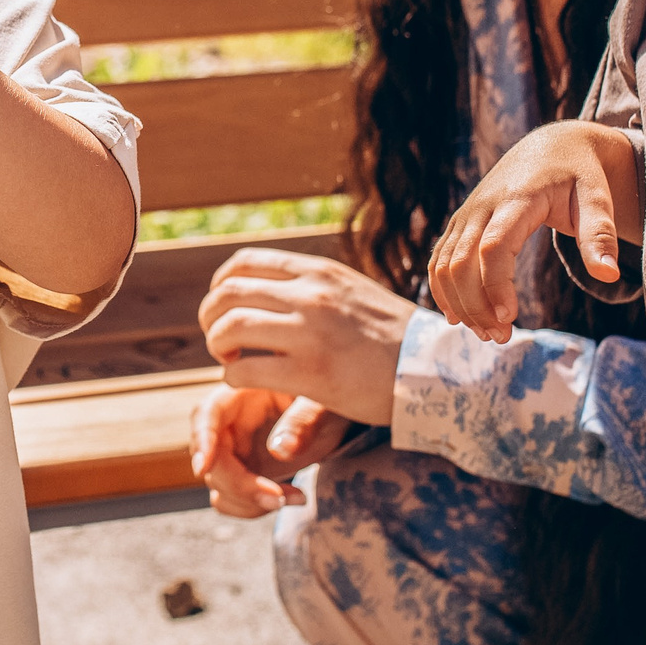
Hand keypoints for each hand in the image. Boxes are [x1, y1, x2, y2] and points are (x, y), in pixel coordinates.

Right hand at [190, 386, 351, 517]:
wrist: (337, 418)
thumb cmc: (330, 400)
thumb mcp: (323, 405)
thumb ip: (303, 421)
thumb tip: (280, 449)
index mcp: (242, 393)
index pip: (207, 412)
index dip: (201, 439)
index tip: (204, 467)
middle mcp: (230, 422)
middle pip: (211, 457)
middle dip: (239, 484)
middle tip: (278, 499)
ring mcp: (234, 450)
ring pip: (218, 484)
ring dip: (249, 501)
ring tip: (296, 497)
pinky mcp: (244, 473)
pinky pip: (231, 498)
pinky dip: (253, 507)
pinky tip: (291, 498)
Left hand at [197, 248, 416, 425]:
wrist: (434, 370)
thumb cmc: (392, 337)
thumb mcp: (351, 291)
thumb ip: (313, 285)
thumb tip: (273, 286)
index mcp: (317, 272)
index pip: (243, 262)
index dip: (221, 286)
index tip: (224, 307)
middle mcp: (309, 294)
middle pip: (227, 294)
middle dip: (211, 318)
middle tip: (220, 340)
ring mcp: (308, 332)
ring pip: (228, 328)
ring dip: (218, 346)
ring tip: (231, 360)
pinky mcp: (309, 373)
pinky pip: (244, 371)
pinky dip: (233, 378)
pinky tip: (247, 382)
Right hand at [428, 120, 640, 341]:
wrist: (551, 146)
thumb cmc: (579, 174)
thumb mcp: (597, 198)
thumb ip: (601, 235)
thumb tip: (609, 275)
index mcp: (517, 199)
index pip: (493, 246)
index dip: (494, 285)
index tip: (509, 318)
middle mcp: (483, 206)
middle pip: (461, 262)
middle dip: (476, 305)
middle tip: (502, 337)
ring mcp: (467, 214)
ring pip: (444, 264)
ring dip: (459, 303)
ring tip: (488, 333)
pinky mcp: (461, 223)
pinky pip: (439, 260)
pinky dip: (443, 291)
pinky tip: (459, 318)